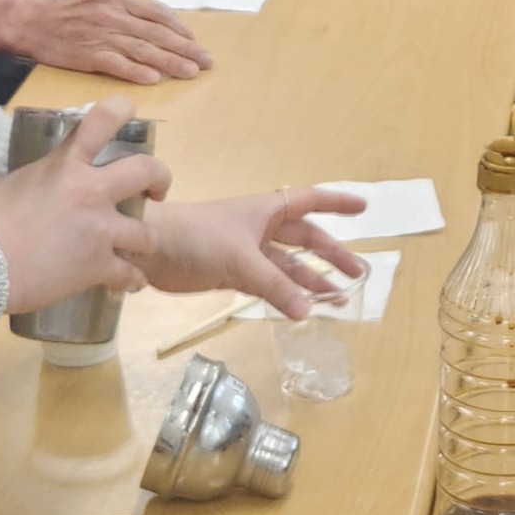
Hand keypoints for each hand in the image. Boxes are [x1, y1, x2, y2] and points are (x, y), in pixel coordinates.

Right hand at [0, 0, 210, 83]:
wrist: (30, 20)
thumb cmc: (66, 11)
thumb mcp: (99, 0)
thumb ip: (127, 11)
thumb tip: (157, 25)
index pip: (159, 13)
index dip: (181, 30)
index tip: (196, 43)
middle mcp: (114, 14)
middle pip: (158, 33)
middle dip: (186, 49)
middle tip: (207, 62)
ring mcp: (101, 34)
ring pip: (144, 50)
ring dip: (170, 62)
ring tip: (191, 73)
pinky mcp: (87, 54)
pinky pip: (117, 64)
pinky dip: (137, 72)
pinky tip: (154, 79)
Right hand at [0, 99, 165, 314]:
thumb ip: (1, 181)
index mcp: (65, 166)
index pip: (102, 120)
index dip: (121, 109)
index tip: (129, 112)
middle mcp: (91, 192)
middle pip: (147, 171)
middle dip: (160, 179)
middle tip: (156, 191)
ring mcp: (100, 231)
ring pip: (149, 233)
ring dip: (146, 240)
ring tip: (139, 248)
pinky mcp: (99, 266)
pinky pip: (131, 275)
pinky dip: (133, 279)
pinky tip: (130, 281)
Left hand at [142, 186, 368, 317]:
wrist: (150, 249)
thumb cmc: (198, 236)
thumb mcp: (242, 258)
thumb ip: (276, 286)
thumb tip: (307, 312)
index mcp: (266, 211)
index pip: (310, 202)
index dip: (336, 204)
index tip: (364, 207)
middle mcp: (260, 229)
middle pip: (304, 240)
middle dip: (331, 256)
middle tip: (357, 273)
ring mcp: (247, 253)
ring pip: (288, 267)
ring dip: (310, 281)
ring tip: (337, 300)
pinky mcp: (233, 274)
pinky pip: (269, 285)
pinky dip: (284, 296)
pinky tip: (300, 309)